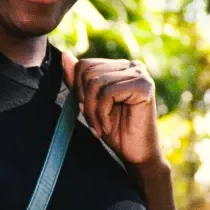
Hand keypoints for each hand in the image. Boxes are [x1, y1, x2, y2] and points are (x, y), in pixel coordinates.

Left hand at [64, 53, 161, 169]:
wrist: (138, 155)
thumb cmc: (116, 131)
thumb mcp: (90, 104)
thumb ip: (77, 81)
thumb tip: (65, 55)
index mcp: (120, 67)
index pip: (84, 65)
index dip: (78, 90)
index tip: (87, 112)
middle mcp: (132, 66)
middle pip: (88, 72)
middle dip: (85, 101)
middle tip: (94, 123)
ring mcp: (139, 74)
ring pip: (96, 82)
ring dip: (93, 111)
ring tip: (100, 127)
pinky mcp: (143, 86)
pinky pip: (108, 92)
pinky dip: (102, 114)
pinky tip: (108, 127)